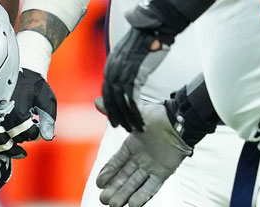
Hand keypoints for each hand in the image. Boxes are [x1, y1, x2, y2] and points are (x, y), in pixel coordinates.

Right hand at [0, 69, 56, 156]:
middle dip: (22, 140)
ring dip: (8, 148)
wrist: (15, 71)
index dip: (35, 135)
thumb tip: (47, 137)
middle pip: (12, 140)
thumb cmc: (32, 84)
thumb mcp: (46, 98)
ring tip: (17, 151)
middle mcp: (4, 116)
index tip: (38, 129)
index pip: (28, 134)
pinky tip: (3, 145)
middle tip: (28, 136)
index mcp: (18, 111)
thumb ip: (48, 118)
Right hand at [95, 100, 191, 206]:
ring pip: (135, 184)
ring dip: (125, 194)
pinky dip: (144, 195)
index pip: (115, 163)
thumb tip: (97, 101)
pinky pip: (152, 186)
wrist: (182, 120)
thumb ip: (116, 109)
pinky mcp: (164, 172)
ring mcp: (151, 167)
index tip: (99, 183)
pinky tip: (134, 205)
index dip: (107, 173)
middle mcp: (139, 159)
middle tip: (104, 200)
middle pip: (123, 177)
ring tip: (115, 206)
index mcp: (130, 146)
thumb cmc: (159, 116)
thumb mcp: (135, 112)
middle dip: (114, 189)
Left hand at [102, 0, 185, 130]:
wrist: (152, 26)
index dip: (111, 107)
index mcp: (111, 67)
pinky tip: (140, 120)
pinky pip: (130, 99)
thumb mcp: (130, 56)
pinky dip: (135, 111)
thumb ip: (125, 68)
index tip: (115, 118)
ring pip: (120, 102)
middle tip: (121, 127)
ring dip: (127, 117)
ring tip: (134, 127)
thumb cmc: (145, 40)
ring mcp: (120, 73)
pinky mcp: (132, 75)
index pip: (107, 92)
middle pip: (110, 99)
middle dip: (116, 115)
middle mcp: (112, 71)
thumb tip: (126, 79)